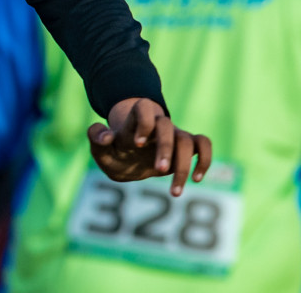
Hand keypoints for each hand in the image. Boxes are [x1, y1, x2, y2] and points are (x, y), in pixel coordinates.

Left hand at [88, 98, 211, 195]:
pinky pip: (203, 144)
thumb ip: (96, 139)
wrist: (128, 160)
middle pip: (167, 126)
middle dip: (165, 149)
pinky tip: (195, 179)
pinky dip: (204, 160)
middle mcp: (157, 125)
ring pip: (188, 140)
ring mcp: (173, 135)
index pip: (144, 107)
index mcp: (135, 121)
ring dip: (183, 166)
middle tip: (157, 170)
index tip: (137, 144)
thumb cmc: (115, 153)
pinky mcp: (185, 147)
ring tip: (174, 192)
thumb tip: (107, 137)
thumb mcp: (100, 150)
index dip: (144, 122)